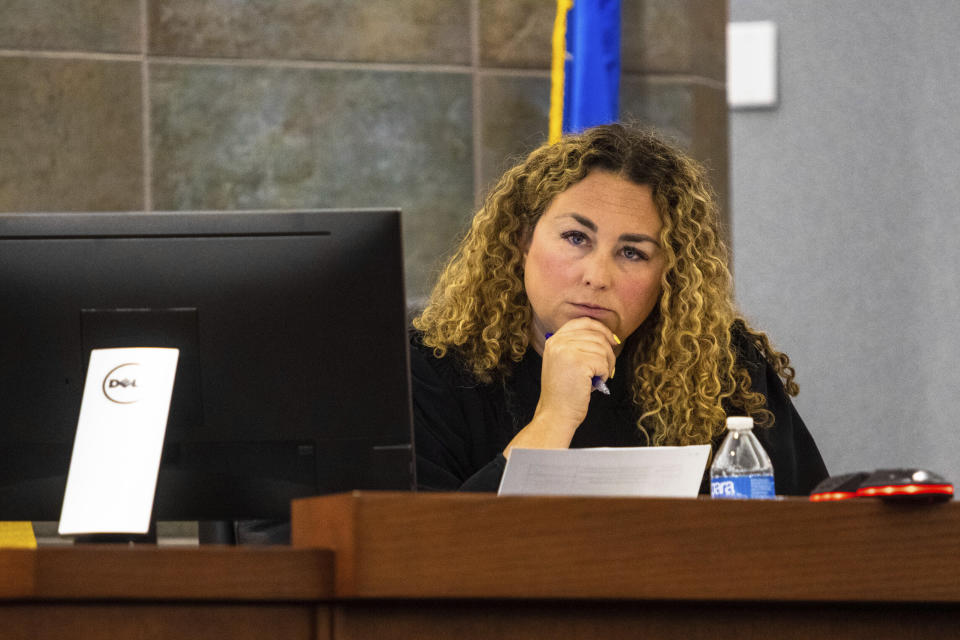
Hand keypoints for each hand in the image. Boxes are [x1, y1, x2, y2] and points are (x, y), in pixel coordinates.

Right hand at [504, 317, 617, 457]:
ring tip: (598, 378)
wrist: (556, 413)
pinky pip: (603, 363)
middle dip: (608, 352)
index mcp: (555, 340)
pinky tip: (594, 383)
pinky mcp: (578, 362)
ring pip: (603, 349)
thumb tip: (608, 338)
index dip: (601, 329)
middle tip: (607, 368)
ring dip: (607, 365)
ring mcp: (567, 351)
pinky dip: (604, 374)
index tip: (612, 340)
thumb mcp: (565, 362)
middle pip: (597, 336)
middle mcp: (559, 342)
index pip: (583, 322)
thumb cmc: (565, 392)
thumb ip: (578, 346)